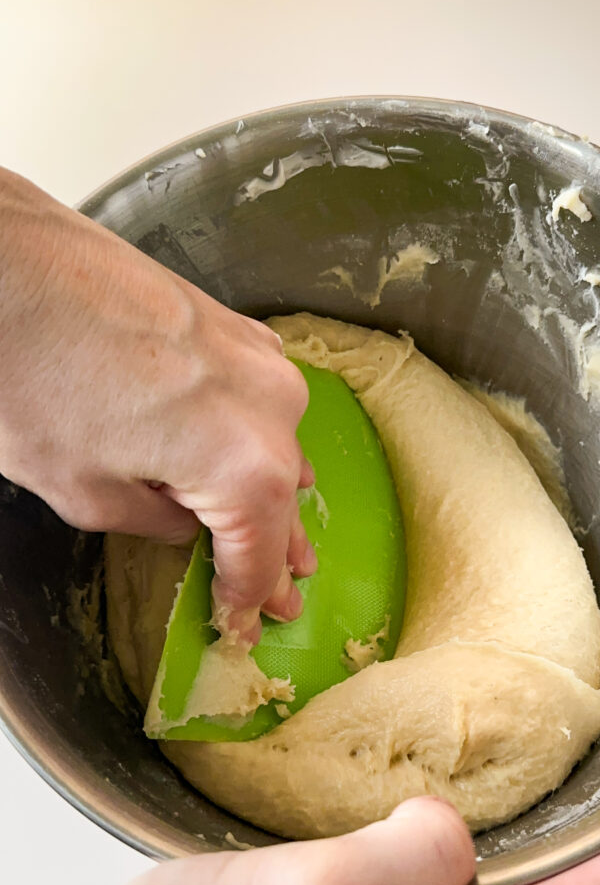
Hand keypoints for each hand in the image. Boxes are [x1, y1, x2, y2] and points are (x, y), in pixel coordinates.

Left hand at [0, 169, 315, 637]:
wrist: (8, 260)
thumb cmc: (31, 373)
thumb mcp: (85, 492)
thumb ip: (155, 522)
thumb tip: (183, 520)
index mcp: (246, 464)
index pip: (260, 553)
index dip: (247, 596)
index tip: (243, 625)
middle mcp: (274, 408)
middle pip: (282, 501)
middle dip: (277, 555)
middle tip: (281, 598)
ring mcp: (261, 359)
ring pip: (281, 448)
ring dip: (277, 497)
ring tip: (287, 541)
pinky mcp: (236, 327)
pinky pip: (264, 402)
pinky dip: (263, 441)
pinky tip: (261, 459)